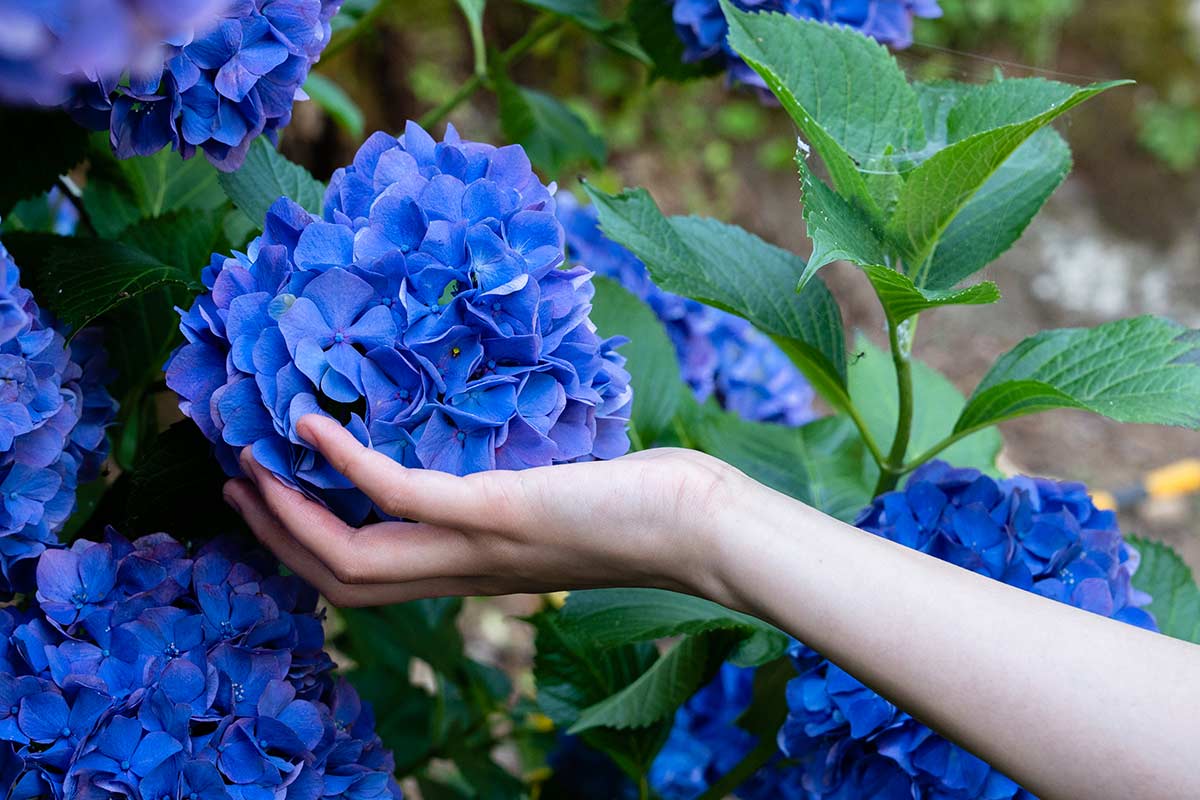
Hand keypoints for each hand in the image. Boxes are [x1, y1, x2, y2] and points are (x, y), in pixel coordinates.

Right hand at [223, 415, 747, 606]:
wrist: (702, 526)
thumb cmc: (649, 505)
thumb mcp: (563, 503)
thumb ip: (518, 494)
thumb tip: (496, 458)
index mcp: (476, 571)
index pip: (374, 579)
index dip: (311, 549)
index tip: (272, 499)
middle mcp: (466, 571)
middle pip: (344, 581)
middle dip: (280, 538)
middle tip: (234, 482)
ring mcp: (478, 545)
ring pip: (353, 558)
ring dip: (291, 512)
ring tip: (253, 456)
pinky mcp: (497, 513)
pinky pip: (399, 497)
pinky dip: (345, 464)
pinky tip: (312, 422)